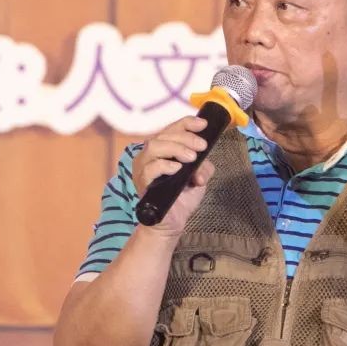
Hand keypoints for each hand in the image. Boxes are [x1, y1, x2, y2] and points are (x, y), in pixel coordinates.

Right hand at [131, 115, 216, 236]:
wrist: (173, 222)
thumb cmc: (183, 197)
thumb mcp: (200, 177)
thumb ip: (204, 165)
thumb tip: (201, 165)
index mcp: (163, 149)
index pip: (171, 128)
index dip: (187, 123)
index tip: (203, 125)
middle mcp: (150, 155)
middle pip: (164, 135)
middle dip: (186, 138)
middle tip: (201, 147)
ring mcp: (143, 167)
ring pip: (154, 146)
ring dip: (175, 148)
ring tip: (191, 158)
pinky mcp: (142, 182)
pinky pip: (149, 169)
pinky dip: (164, 166)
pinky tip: (177, 169)